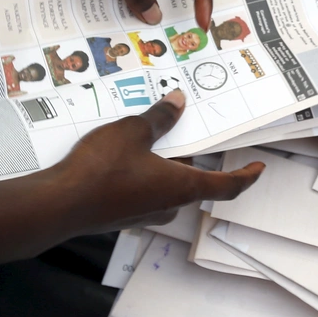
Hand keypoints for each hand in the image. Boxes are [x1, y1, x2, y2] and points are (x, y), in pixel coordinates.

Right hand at [49, 90, 263, 233]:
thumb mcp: (133, 131)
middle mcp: (169, 205)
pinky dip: (144, 172)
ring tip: (151, 134)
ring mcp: (145, 214)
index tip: (259, 168)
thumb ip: (159, 117)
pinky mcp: (123, 215)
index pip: (228, 186)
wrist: (58, 205)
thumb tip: (177, 101)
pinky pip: (144, 191)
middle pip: (193, 181)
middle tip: (187, 130)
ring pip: (166, 186)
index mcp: (182, 187)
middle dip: (191, 157)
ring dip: (164, 163)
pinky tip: (124, 153)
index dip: (247, 176)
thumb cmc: (101, 170)